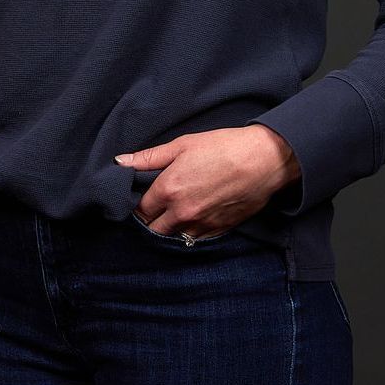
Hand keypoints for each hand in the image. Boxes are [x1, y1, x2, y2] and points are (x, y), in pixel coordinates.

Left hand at [116, 125, 301, 238]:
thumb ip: (149, 157)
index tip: (142, 198)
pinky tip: (193, 218)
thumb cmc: (223, 147)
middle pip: (153, 230)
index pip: (141, 209)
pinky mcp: (218, 231)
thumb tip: (120, 162)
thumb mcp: (183, 144)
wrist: (264, 160)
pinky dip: (189, 233)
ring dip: (169, 230)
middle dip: (150, 221)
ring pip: (173, 238)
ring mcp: (201, 224)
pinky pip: (195, 240)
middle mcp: (182, 212)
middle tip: (156, 208)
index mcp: (169, 189)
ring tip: (174, 214)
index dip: (139, 204)